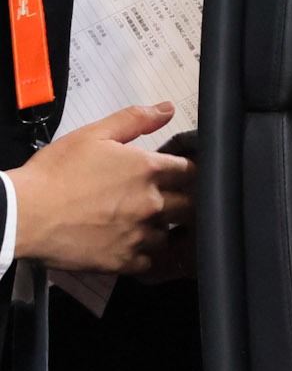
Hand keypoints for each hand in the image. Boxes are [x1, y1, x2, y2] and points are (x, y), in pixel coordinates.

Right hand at [10, 103, 191, 275]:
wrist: (22, 214)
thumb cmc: (53, 175)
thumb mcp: (92, 135)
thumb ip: (134, 120)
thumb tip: (166, 109)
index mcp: (147, 170)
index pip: (190, 171)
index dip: (184, 172)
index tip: (176, 176)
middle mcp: (150, 203)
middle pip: (187, 204)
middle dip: (177, 201)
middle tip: (156, 200)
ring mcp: (139, 235)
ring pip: (168, 234)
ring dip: (159, 229)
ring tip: (137, 224)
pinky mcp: (123, 260)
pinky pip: (149, 262)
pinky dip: (143, 256)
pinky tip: (128, 246)